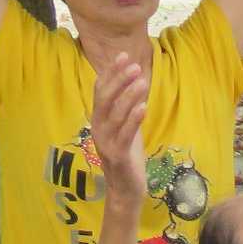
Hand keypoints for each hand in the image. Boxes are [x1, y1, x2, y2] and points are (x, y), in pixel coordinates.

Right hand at [92, 54, 150, 207]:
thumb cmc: (127, 155)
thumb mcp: (127, 127)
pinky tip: (144, 107)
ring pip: (115, 114)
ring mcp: (105, 141)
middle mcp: (98, 128)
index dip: (111, 72)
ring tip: (143, 81)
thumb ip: (127, 108)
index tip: (124, 55)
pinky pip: (125, 134)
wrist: (125, 188)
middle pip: (105, 98)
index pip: (101, 90)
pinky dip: (134, 119)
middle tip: (135, 65)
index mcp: (99, 119)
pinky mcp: (116, 155)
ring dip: (129, 96)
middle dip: (119, 80)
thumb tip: (136, 83)